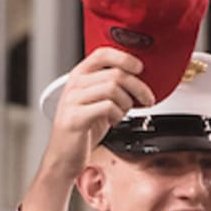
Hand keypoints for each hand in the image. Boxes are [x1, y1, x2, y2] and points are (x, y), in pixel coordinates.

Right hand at [39, 47, 154, 178]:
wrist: (64, 156)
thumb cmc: (82, 130)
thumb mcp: (97, 102)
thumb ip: (112, 88)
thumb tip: (138, 82)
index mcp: (79, 76)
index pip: (103, 54)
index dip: (125, 58)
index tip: (139, 68)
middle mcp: (75, 85)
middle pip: (115, 74)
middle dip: (138, 87)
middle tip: (146, 99)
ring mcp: (73, 100)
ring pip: (113, 88)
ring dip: (127, 103)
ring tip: (123, 112)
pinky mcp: (76, 118)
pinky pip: (107, 107)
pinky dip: (118, 114)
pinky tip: (114, 121)